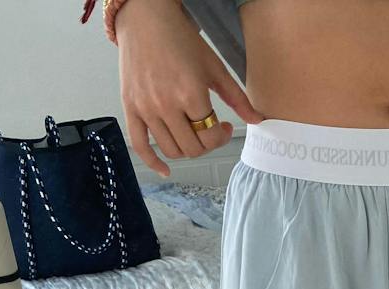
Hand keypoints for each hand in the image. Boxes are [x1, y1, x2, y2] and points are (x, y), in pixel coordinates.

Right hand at [117, 0, 262, 175]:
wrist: (145, 18)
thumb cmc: (180, 39)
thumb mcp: (214, 67)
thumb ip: (237, 97)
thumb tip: (258, 120)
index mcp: (189, 93)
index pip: (210, 136)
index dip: (222, 137)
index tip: (224, 127)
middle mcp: (165, 104)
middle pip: (191, 148)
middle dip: (206, 144)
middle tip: (210, 131)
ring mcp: (146, 108)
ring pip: (171, 150)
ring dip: (186, 149)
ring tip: (191, 134)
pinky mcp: (130, 107)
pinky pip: (140, 145)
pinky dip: (153, 162)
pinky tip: (165, 169)